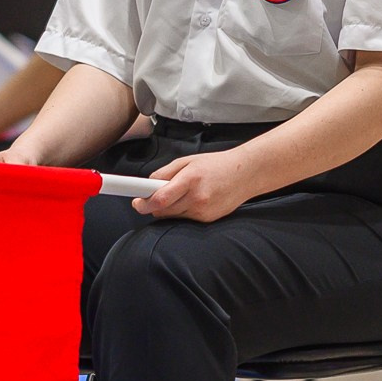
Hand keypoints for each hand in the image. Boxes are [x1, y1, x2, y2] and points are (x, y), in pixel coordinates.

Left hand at [132, 151, 255, 223]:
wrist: (245, 174)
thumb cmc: (216, 165)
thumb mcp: (188, 161)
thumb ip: (165, 172)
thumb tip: (148, 184)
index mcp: (190, 179)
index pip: (161, 198)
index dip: (144, 203)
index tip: (136, 202)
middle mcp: (197, 198)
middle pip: (162, 211)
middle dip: (153, 205)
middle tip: (152, 194)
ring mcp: (203, 211)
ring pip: (172, 216)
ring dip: (167, 208)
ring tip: (180, 193)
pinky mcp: (207, 220)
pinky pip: (185, 218)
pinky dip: (182, 211)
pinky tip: (193, 199)